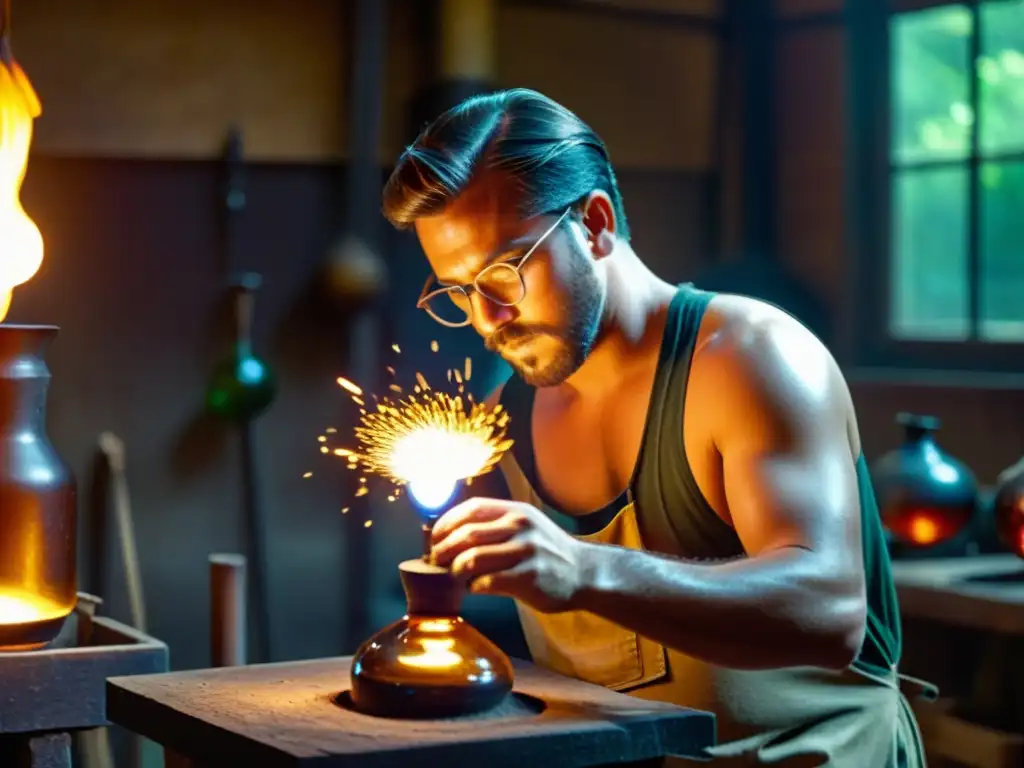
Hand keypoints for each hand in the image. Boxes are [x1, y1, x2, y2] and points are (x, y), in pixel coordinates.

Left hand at [430, 497, 586, 612]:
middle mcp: (520, 527)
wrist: (583, 572)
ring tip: (455, 576)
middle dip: (443, 550)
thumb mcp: (525, 524)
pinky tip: (476, 588)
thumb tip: (449, 534)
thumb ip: (494, 524)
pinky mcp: (528, 578)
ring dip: (456, 570)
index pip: (470, 509)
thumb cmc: (545, 550)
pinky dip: (474, 587)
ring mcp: (525, 552)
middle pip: (466, 535)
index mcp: (515, 511)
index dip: (446, 524)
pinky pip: (487, 582)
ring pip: (472, 559)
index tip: (435, 539)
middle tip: (436, 562)